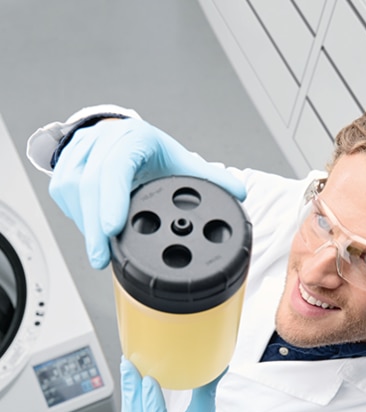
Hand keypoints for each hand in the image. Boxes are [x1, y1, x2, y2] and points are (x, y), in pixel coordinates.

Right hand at [49, 118, 246, 268]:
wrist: (125, 137)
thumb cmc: (154, 153)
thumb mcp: (182, 162)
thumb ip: (211, 179)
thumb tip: (239, 193)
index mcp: (132, 138)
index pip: (116, 168)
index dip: (112, 200)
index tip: (113, 229)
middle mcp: (101, 140)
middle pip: (88, 185)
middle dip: (94, 227)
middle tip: (101, 257)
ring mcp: (79, 150)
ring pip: (71, 190)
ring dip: (85, 224)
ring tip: (100, 249)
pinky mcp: (64, 164)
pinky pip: (63, 194)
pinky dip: (78, 217)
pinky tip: (92, 231)